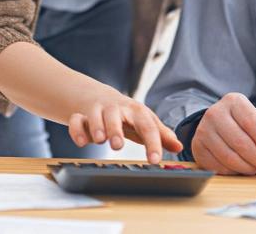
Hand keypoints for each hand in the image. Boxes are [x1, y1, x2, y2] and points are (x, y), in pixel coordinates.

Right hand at [67, 87, 181, 163]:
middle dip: (115, 129)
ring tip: (100, 140)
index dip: (152, 142)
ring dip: (96, 127)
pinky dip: (76, 130)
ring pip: (95, 115)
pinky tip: (82, 142)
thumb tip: (179, 146)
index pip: (147, 125)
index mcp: (136, 111)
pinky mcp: (80, 115)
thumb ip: (161, 134)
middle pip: (116, 115)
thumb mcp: (144, 121)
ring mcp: (97, 110)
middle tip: (118, 146)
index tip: (155, 160)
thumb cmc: (127, 114)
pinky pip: (75, 120)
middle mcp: (116, 109)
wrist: (98, 96)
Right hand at [191, 93, 255, 174]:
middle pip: (241, 143)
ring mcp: (203, 130)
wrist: (217, 125)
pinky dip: (236, 172)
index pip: (252, 123)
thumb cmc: (244, 123)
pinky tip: (244, 168)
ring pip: (230, 158)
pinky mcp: (197, 147)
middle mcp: (215, 113)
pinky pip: (219, 166)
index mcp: (233, 102)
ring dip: (250, 168)